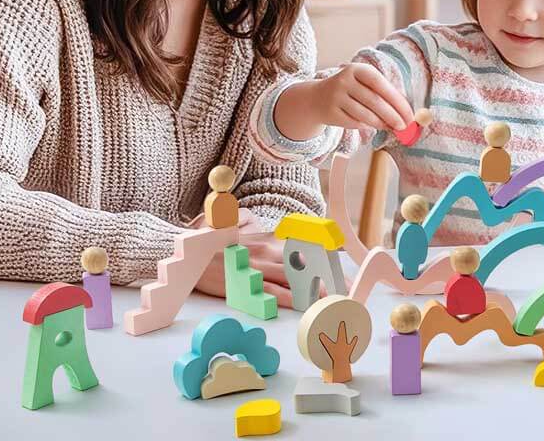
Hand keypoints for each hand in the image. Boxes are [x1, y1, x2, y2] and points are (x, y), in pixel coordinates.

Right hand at [194, 210, 351, 307]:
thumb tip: (287, 245)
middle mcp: (270, 252)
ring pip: (295, 280)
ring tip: (338, 300)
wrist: (192, 254)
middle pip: (307, 265)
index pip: (307, 249)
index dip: (330, 260)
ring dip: (317, 290)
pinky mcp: (247, 285)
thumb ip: (268, 241)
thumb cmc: (219, 247)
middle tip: (352, 289)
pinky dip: (291, 300)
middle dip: (331, 277)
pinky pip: (274, 293)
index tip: (348, 270)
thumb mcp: (247, 238)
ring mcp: (260, 269)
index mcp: (272, 241)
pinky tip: (306, 307)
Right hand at [275, 63, 413, 140]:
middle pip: (374, 102)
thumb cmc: (351, 91)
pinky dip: (367, 126)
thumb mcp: (364, 84)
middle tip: (404, 126)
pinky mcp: (331, 113)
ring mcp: (336, 97)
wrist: (317, 98)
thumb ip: (383, 94)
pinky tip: (374, 126)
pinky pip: (355, 123)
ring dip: (381, 123)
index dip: (398, 101)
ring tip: (390, 127)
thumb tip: (405, 113)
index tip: (410, 115)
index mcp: (357, 70)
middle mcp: (344, 81)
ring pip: (365, 115)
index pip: (381, 84)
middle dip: (393, 116)